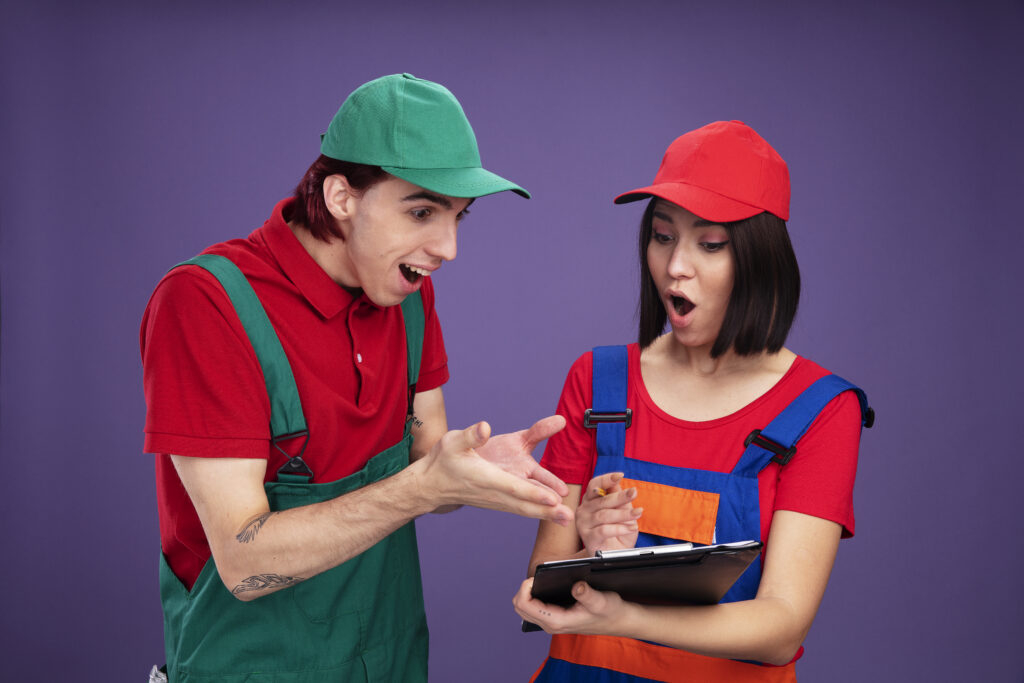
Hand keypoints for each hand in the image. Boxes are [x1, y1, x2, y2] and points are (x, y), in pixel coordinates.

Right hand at [418, 421, 573, 524]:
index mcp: (486, 477)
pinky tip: (554, 514)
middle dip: (546, 510)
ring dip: (547, 513)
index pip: (513, 487)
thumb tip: (485, 428)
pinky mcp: (500, 498)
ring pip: (525, 507)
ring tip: (568, 520)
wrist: (433, 483)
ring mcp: (498, 497)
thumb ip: (471, 436)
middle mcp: (495, 491)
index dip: (534, 493)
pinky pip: (522, 506)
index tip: (553, 498)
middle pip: (524, 503)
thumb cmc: (443, 460)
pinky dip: (538, 510)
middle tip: (567, 517)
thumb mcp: (453, 442)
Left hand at [513, 577, 628, 635]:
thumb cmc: (611, 611)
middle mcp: (550, 624)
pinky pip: (533, 608)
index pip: (524, 605)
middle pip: (519, 607)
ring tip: (540, 581)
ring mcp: (551, 623)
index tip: (536, 577)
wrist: (619, 621)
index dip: (525, 587)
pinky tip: (545, 587)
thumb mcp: (602, 600)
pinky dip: (533, 596)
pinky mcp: (554, 618)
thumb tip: (576, 586)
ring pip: (524, 608)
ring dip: (527, 593)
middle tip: (538, 578)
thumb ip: (588, 594)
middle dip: (523, 590)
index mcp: (556, 621)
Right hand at [576, 472, 640, 554]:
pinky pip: (604, 530)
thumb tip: (623, 486)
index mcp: (591, 499)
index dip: (607, 479)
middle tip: (634, 492)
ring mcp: (584, 523)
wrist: (613, 553)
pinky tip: (630, 528)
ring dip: (624, 514)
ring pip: (604, 515)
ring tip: (637, 513)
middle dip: (620, 496)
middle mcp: (584, 509)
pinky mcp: (588, 537)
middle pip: (602, 499)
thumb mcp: (623, 512)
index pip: (595, 484)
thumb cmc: (617, 531)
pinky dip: (620, 528)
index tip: (620, 476)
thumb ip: (621, 500)